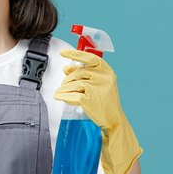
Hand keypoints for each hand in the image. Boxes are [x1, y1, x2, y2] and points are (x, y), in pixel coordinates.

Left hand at [54, 48, 142, 173]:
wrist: (113, 121)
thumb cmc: (104, 101)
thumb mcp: (98, 84)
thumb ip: (84, 74)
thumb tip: (66, 68)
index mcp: (107, 71)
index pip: (89, 58)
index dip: (75, 54)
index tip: (63, 52)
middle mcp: (103, 78)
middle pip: (78, 73)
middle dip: (68, 79)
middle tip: (63, 85)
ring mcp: (96, 89)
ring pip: (73, 84)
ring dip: (64, 88)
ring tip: (60, 92)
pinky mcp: (89, 100)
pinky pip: (71, 95)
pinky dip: (63, 96)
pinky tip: (59, 97)